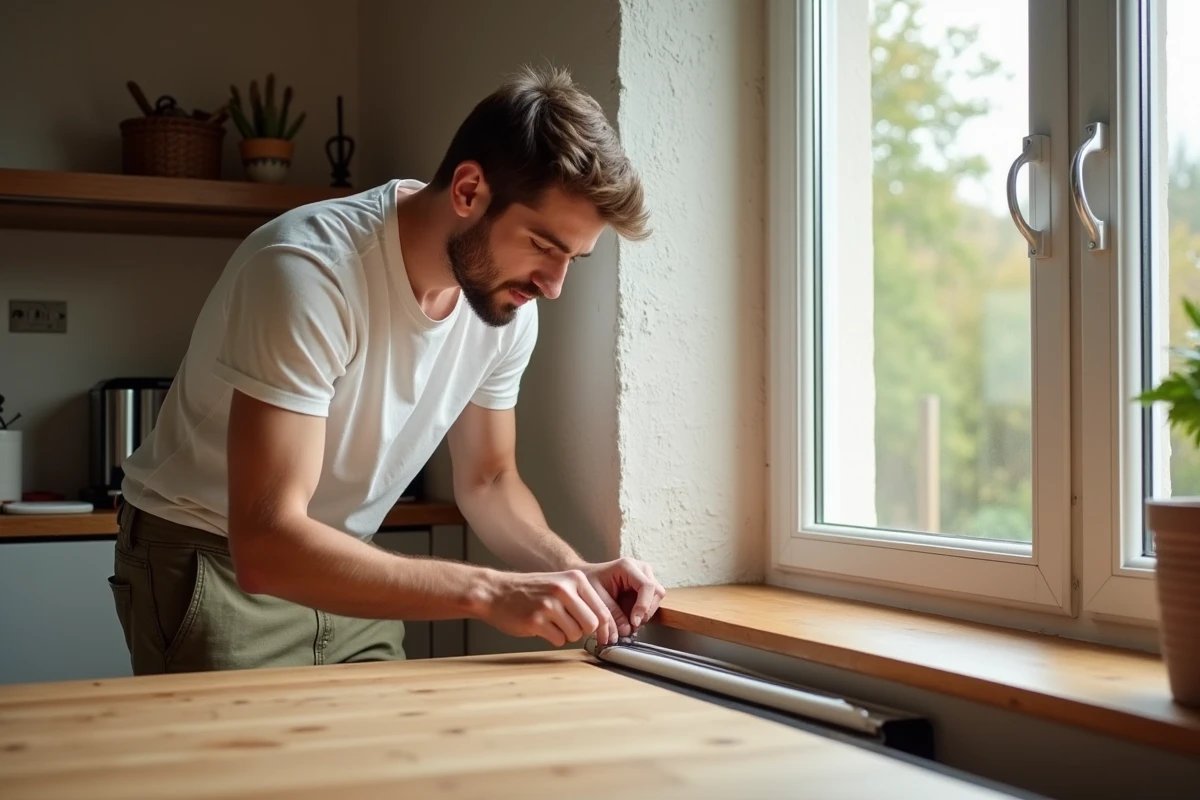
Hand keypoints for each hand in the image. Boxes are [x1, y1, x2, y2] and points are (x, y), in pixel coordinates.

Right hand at [475, 569, 616, 647]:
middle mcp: (563, 590)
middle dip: (582, 630)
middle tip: (567, 625)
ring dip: (565, 634)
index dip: (602, 626)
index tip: (600, 633)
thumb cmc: (529, 590)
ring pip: (575, 634)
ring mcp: (549, 605)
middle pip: (591, 625)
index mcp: (574, 579)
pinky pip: (558, 640)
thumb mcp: (559, 584)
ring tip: (551, 623)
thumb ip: (582, 599)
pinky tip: (541, 627)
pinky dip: (553, 638)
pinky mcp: (536, 621)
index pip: (601, 609)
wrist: (495, 592)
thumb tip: (605, 624)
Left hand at [578, 557, 665, 638]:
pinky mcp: (645, 586)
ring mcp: (645, 576)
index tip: (634, 621)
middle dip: (645, 612)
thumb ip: (611, 613)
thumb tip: (627, 630)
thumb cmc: (589, 582)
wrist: (586, 576)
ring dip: (644, 613)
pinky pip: (651, 602)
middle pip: (656, 592)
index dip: (644, 606)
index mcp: (627, 566)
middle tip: (631, 625)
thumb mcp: (596, 598)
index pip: (646, 586)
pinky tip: (629, 616)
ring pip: (656, 598)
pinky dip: (642, 612)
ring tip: (627, 621)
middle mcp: (640, 569)